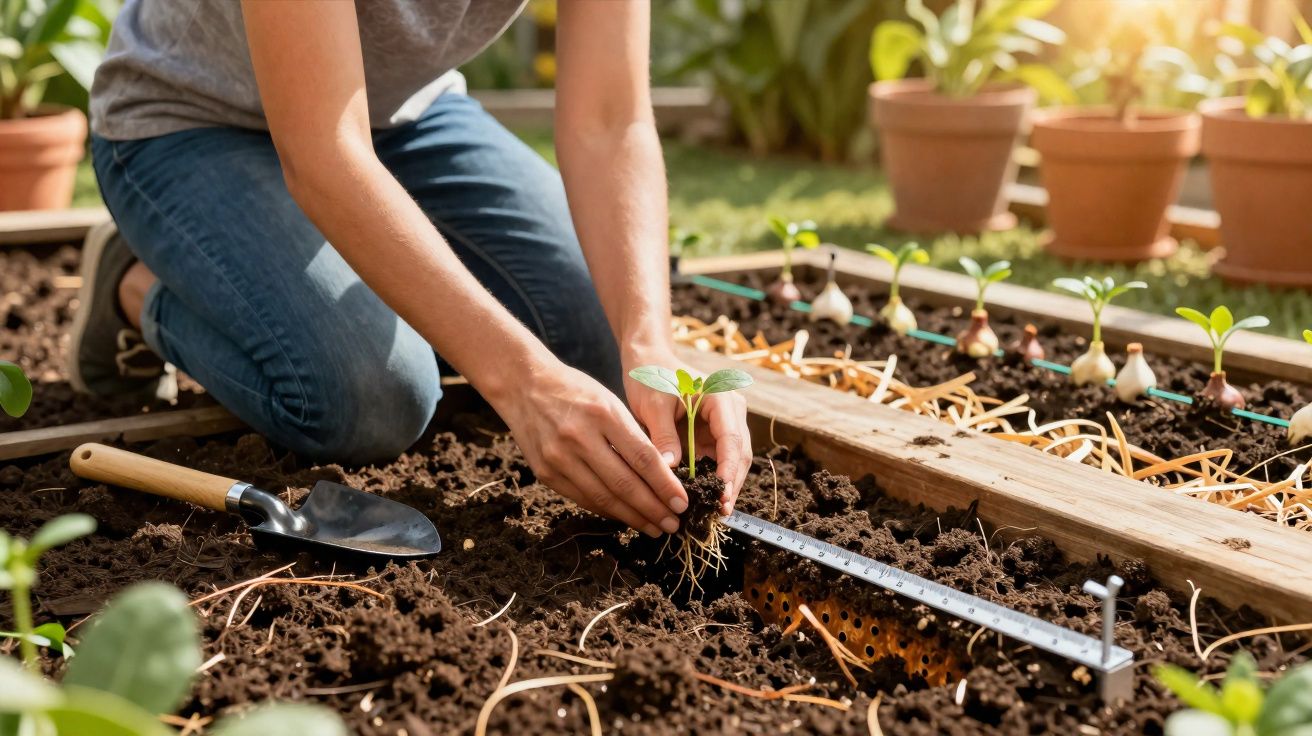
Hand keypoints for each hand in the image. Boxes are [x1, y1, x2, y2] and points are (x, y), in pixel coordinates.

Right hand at [491, 358, 687, 536]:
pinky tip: (625, 517)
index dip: (665, 485)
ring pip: (603, 497)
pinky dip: (607, 510)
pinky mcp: (545, 473)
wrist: (524, 386)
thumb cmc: (576, 391)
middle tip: (674, 524)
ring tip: (654, 527)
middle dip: (653, 509)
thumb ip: (633, 436)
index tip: (683, 502)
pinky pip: (582, 498)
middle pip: (624, 483)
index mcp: (603, 414)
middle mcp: (579, 437)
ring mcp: (559, 457)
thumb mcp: (610, 402)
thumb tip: (662, 476)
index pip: (643, 458)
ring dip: (633, 517)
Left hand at [623, 347, 751, 515]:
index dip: (728, 467)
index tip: (722, 492)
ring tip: (715, 512)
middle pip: (739, 452)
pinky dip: (713, 479)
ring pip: (733, 460)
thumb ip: (663, 436)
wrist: (649, 362)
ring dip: (726, 485)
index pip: (731, 437)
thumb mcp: (653, 406)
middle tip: (720, 511)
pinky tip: (706, 499)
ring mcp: (725, 423)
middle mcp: (731, 410)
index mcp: (721, 397)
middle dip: (731, 482)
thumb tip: (670, 470)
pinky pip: (718, 460)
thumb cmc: (651, 377)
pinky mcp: (714, 435)